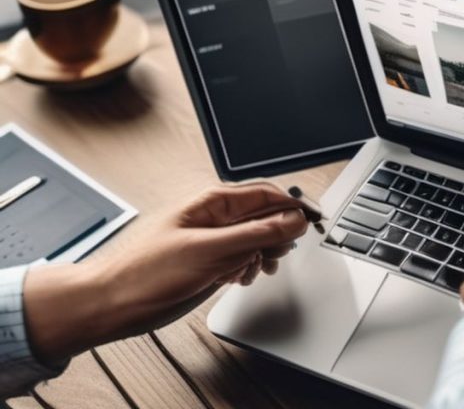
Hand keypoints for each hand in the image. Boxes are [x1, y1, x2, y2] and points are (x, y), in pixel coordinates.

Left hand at [22, 183, 307, 364]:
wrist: (111, 305)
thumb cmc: (145, 273)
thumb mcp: (210, 250)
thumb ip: (256, 233)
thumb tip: (293, 220)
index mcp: (212, 203)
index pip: (267, 194)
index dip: (295, 206)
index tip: (316, 221)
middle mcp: (213, 218)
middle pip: (265, 215)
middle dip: (280, 234)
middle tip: (279, 253)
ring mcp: (211, 241)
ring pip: (256, 239)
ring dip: (264, 253)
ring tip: (258, 268)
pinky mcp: (208, 262)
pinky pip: (242, 257)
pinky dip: (249, 266)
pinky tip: (241, 277)